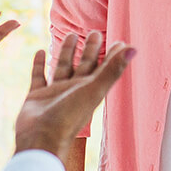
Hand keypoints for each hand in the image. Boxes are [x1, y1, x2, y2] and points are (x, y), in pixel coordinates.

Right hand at [14, 32, 133, 157]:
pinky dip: (39, 64)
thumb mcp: (94, 89)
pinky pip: (39, 76)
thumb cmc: (69, 116)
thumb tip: (134, 48)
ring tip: (71, 35)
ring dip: (67, 53)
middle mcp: (74, 90)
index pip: (105, 68)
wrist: (41, 138)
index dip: (114, 56)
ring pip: (63, 67)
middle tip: (94, 32)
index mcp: (90, 90)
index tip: (120, 42)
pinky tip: (40, 51)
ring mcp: (55, 93)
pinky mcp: (37, 96)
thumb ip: (112, 69)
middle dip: (91, 49)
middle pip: (85, 65)